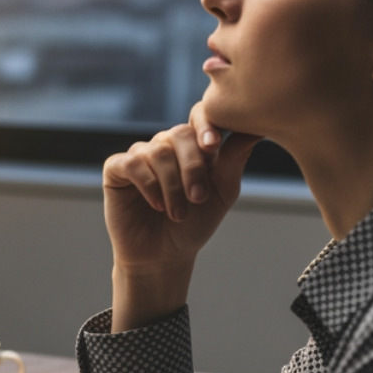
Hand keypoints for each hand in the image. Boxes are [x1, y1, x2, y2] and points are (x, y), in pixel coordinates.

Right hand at [103, 104, 261, 329]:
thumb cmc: (194, 225)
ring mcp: (140, 155)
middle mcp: (165, 145)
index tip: (213, 147)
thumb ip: (234, 160)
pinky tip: (156, 204)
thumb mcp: (222, 192)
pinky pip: (132, 163)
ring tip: (177, 213)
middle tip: (198, 198)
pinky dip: (147, 185)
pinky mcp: (116, 169)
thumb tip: (256, 130)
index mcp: (192, 145)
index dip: (206, 125)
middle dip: (192, 167)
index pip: (199, 116)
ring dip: (172, 186)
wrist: (163, 256)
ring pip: (157, 152)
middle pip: (179, 134)